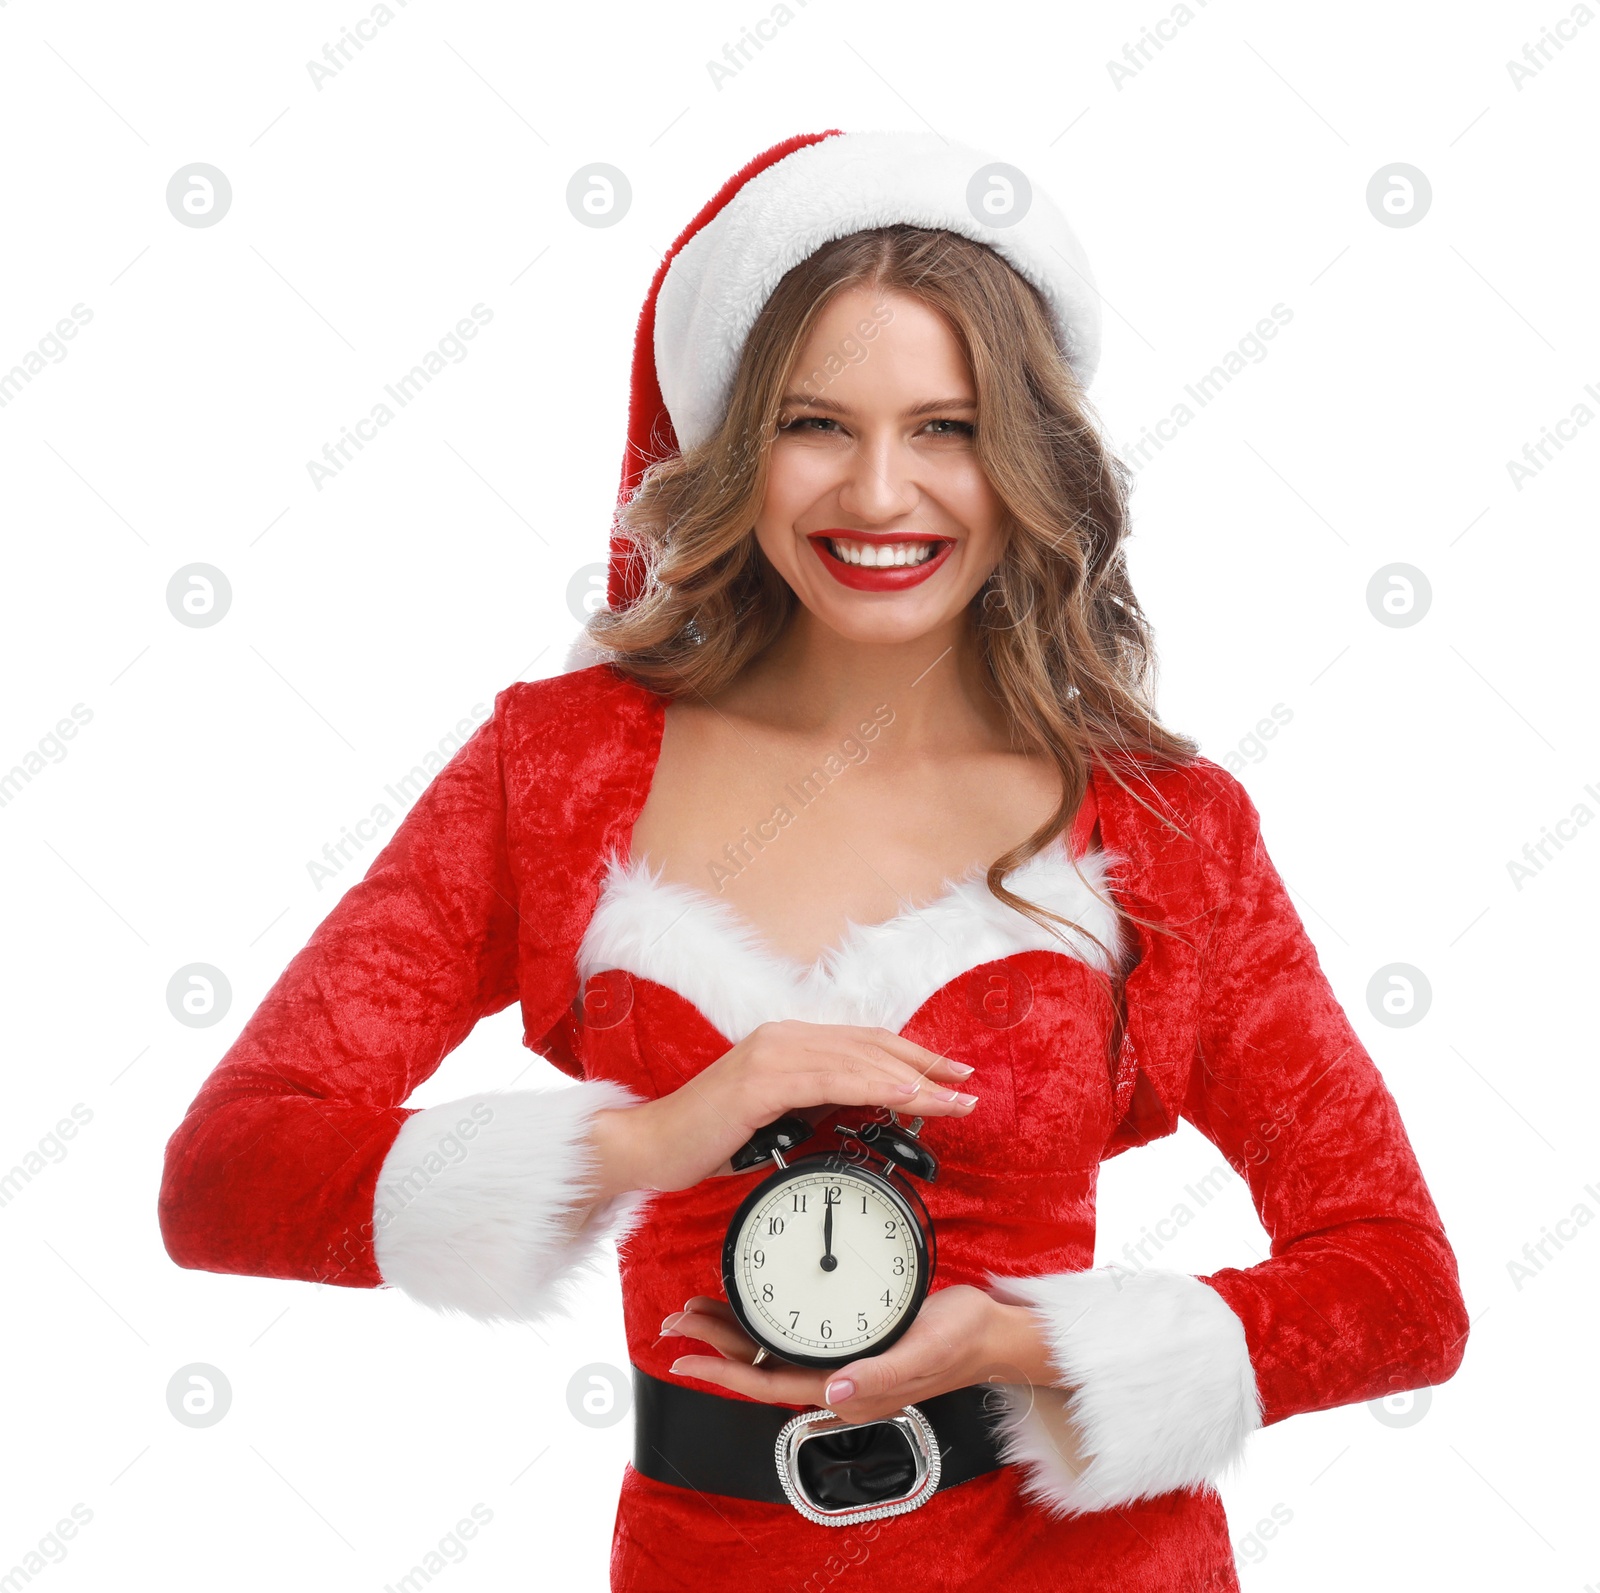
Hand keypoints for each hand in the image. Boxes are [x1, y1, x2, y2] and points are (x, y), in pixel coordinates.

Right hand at [593, 1020, 978, 1199]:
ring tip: (951, 1098)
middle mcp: (783, 1037)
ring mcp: (770, 1054)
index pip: (864, 1043)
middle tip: (968, 1084)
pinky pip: (828, 1079)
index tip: (952, 1074)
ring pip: (858, 1060)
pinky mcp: (758, 1081)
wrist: (652, 1147)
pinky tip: (903, 1093)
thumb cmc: (711, 1138)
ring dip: (912, 1079)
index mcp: (788, 1043)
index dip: (913, 1055)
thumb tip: (869, 1111)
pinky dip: (872, 1084)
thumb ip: (818, 1106)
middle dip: (926, 1064)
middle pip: (871, 1045)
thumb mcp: (778, 1119)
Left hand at [660, 1283, 1031, 1426]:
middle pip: (759, 1368)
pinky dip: (758, 1321)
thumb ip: (879, 1376)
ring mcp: (840, 1361)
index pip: (768, 1386)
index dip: (723, 1374)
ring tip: (697, 1311)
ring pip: (768, 1351)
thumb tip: (831, 1394)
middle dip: (714, 1346)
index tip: (685, 1357)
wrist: (989, 1331)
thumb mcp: (924, 1351)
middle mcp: (836, 1380)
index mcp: (848, 1390)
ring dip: (730, 1333)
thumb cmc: (960, 1340)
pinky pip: (789, 1336)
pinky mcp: (847, 1340)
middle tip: (678, 1322)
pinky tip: (745, 1306)